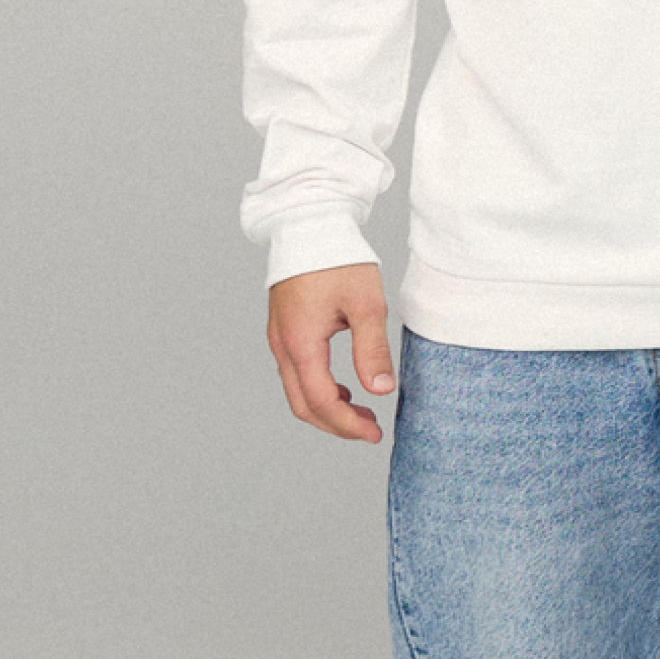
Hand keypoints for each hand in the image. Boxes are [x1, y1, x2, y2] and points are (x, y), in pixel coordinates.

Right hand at [267, 264, 396, 441]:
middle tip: (370, 431)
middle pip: (303, 404)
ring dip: (327, 408)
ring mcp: (279, 338)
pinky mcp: (283, 330)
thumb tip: (381, 391)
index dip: (347, 425)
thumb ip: (372, 350)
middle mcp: (282, 345)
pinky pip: (295, 373)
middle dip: (336, 425)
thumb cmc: (338, 259)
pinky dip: (318, 389)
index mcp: (301, 342)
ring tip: (361, 413)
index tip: (374, 434)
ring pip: (296, 391)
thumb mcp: (366, 303)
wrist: (309, 223)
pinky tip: (345, 389)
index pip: (321, 401)